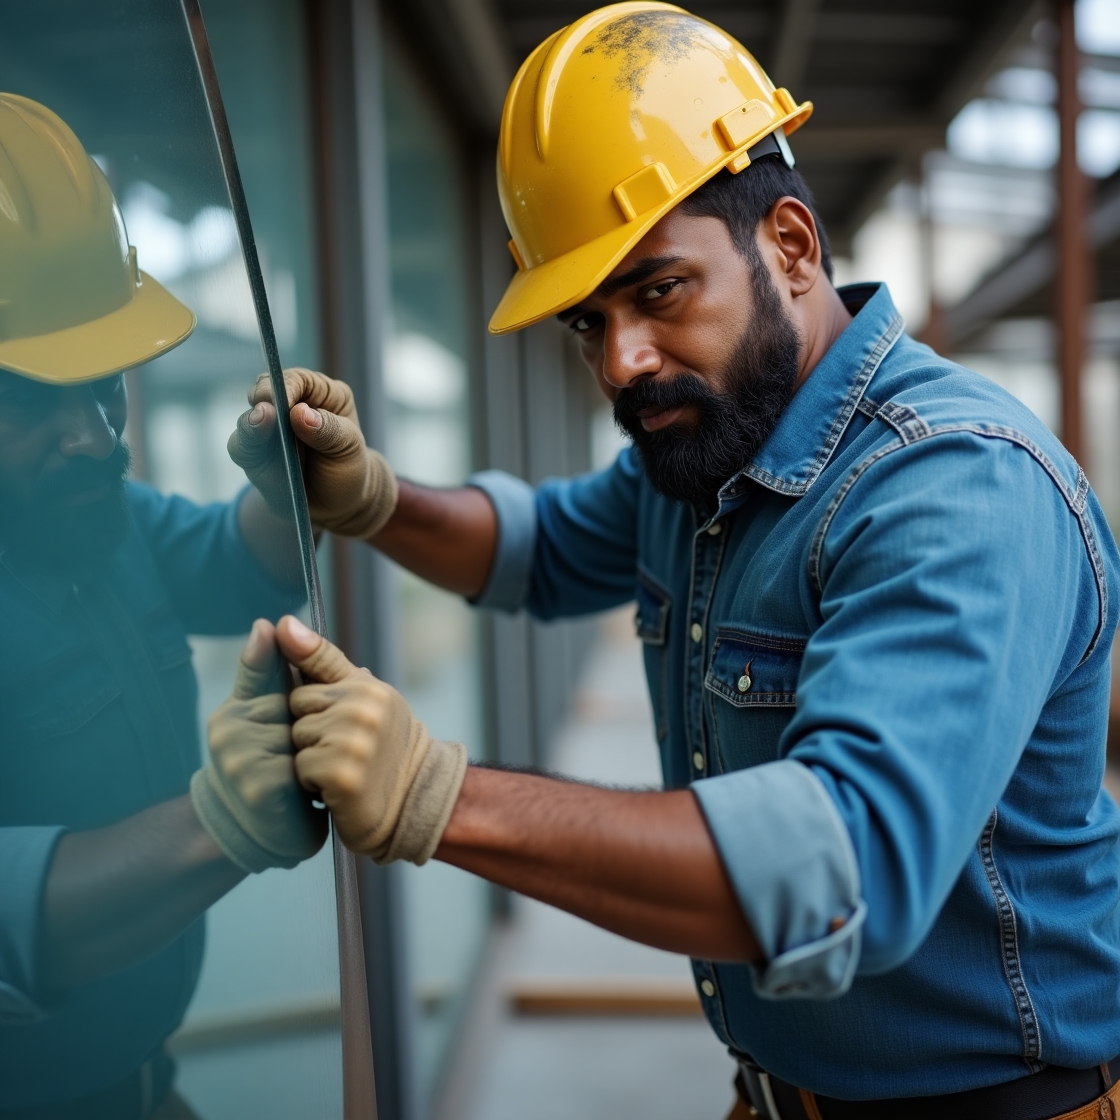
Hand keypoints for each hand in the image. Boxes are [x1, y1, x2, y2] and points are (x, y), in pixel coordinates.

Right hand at [191, 619, 328, 872]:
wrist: (264, 837)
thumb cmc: (273, 771)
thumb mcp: (268, 718)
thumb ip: (267, 674)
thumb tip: (265, 623)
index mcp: (234, 709)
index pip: (279, 677)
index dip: (305, 697)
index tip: (310, 715)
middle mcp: (228, 730)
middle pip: (296, 704)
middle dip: (315, 728)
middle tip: (312, 756)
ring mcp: (238, 760)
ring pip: (303, 733)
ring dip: (317, 753)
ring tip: (311, 774)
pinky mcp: (257, 787)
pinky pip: (303, 765)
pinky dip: (315, 777)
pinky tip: (310, 791)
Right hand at [227, 368, 397, 538]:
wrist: (338, 503)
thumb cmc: (349, 467)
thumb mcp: (350, 448)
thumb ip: (328, 430)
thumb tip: (299, 413)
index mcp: (320, 393)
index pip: (296, 379)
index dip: (286, 387)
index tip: (282, 400)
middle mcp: (289, 406)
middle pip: (264, 392)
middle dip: (263, 401)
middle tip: (265, 412)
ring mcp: (268, 429)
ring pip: (248, 420)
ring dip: (250, 425)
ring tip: (258, 425)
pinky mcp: (254, 453)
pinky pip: (241, 447)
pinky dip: (245, 447)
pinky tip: (253, 452)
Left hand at [275, 616, 466, 864]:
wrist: (413, 801)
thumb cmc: (381, 746)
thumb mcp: (361, 695)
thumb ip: (320, 659)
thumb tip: (283, 622)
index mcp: (366, 686)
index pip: (305, 685)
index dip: (313, 711)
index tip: (331, 724)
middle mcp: (363, 708)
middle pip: (297, 711)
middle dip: (309, 733)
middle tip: (341, 750)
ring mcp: (355, 742)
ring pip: (297, 739)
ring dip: (309, 759)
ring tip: (340, 767)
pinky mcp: (343, 774)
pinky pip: (300, 768)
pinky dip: (311, 783)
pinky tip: (336, 788)